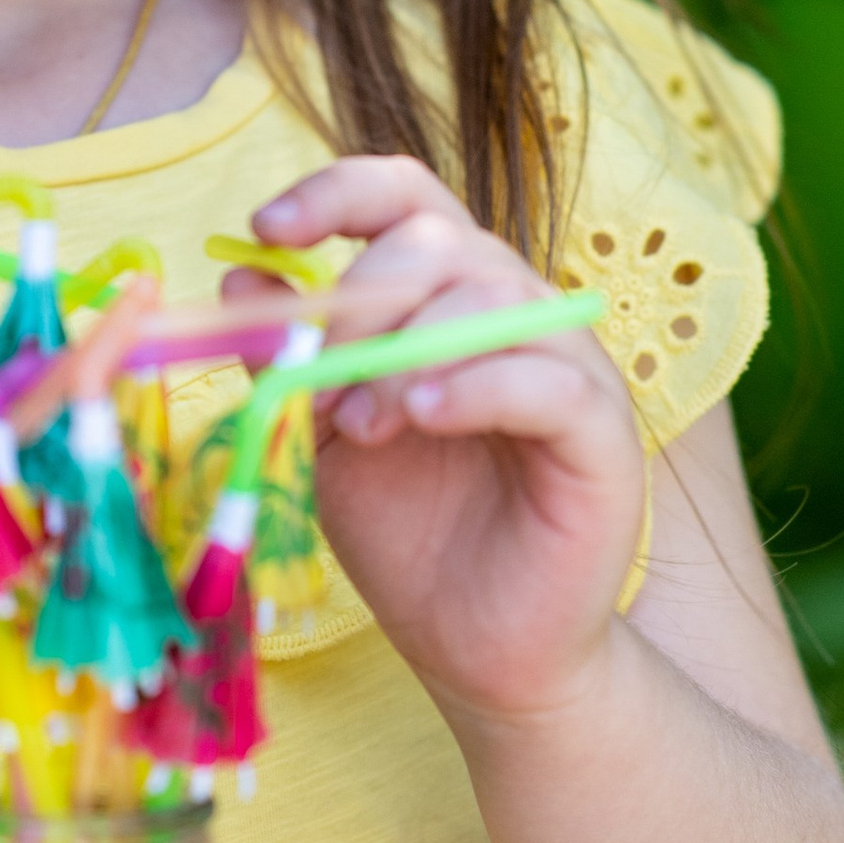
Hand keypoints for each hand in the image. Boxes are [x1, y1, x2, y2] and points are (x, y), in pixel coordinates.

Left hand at [230, 160, 644, 732]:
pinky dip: (473, 387)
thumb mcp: (322, 435)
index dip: (335, 193)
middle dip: (359, 297)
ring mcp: (567, 364)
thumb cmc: (410, 535)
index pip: (402, 195)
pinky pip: (546, 379)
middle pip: (437, 238)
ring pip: (493, 296)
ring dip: (405, 352)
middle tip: (315, 383)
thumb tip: (239, 276)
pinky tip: (421, 419)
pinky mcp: (604, 431)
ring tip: (361, 425)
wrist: (479, 649)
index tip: (269, 229)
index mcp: (444, 296)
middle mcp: (513, 309)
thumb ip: (290, 356)